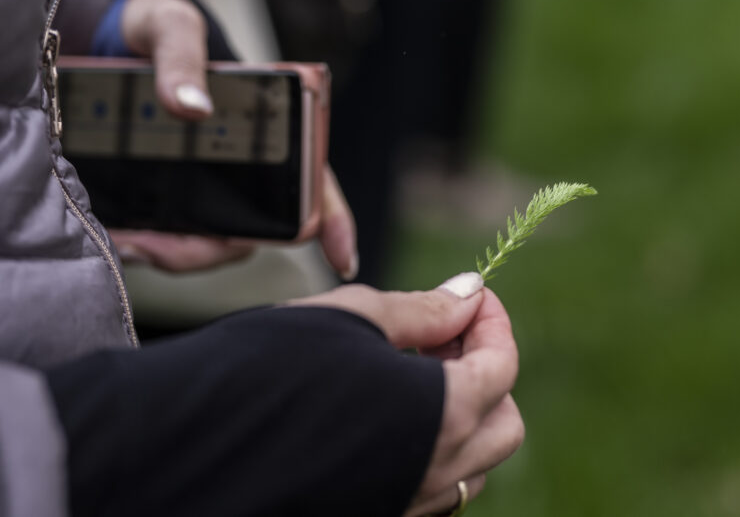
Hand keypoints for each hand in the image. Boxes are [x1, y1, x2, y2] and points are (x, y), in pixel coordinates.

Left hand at [110, 0, 358, 276]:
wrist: (113, 32)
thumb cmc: (162, 25)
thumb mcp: (171, 27)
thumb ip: (182, 58)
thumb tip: (192, 107)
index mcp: (272, 126)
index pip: (315, 181)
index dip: (336, 222)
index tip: (345, 259)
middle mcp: (248, 164)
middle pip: (253, 228)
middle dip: (206, 249)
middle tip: (152, 248)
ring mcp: (211, 182)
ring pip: (212, 239)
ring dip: (174, 252)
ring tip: (128, 243)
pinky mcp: (173, 190)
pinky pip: (174, 232)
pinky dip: (150, 242)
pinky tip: (121, 235)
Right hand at [289, 273, 524, 515]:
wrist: (186, 450)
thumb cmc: (267, 372)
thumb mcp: (351, 319)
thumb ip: (422, 311)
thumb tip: (467, 294)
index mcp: (444, 416)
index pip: (502, 365)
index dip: (491, 320)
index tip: (468, 297)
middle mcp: (434, 473)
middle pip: (502, 424)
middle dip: (486, 374)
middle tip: (439, 336)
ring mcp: (405, 505)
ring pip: (469, 467)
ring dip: (460, 416)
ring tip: (408, 375)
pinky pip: (428, 492)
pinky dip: (426, 451)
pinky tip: (382, 418)